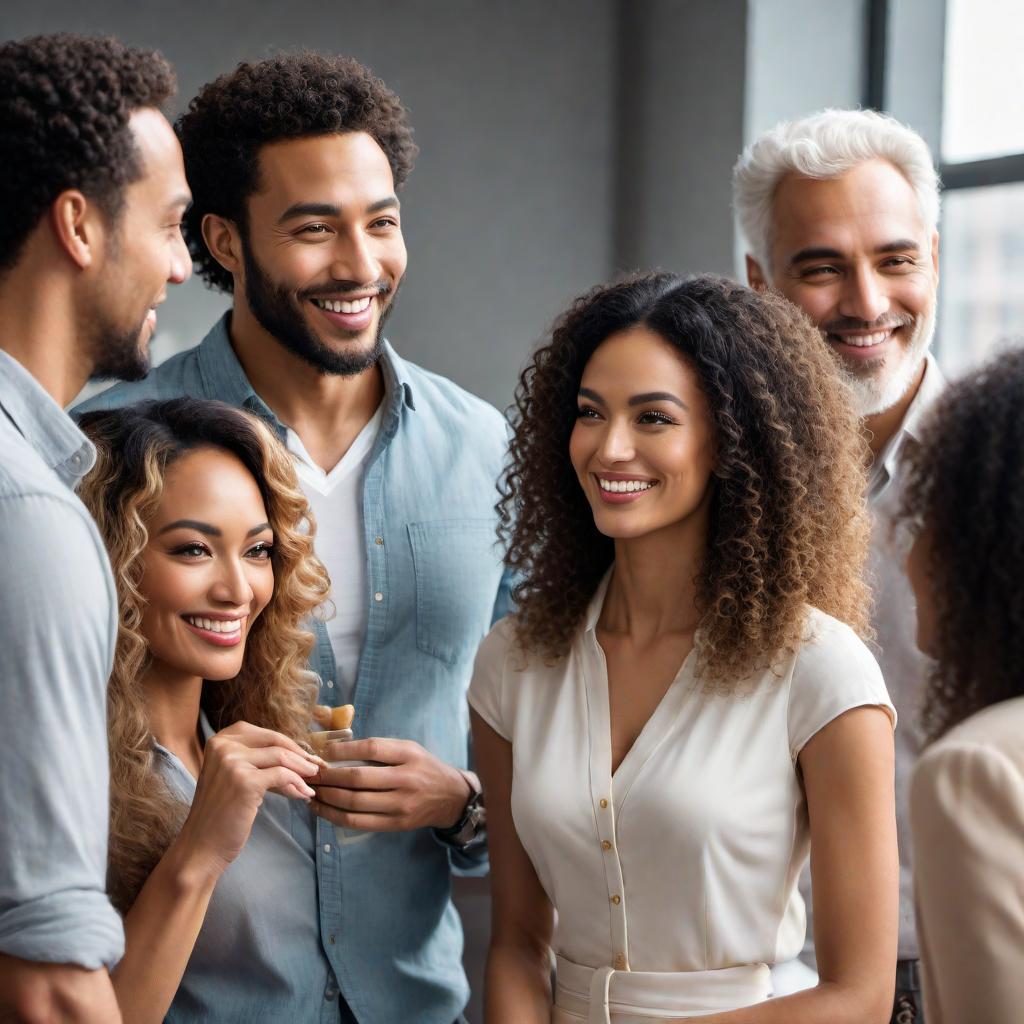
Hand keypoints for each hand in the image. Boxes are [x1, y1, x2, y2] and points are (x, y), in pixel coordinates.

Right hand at [173, 721, 324, 879]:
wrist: (201, 846)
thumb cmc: (221, 813)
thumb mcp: (236, 777)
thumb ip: (260, 762)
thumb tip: (299, 758)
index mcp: (219, 740)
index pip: (264, 733)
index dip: (288, 744)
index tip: (304, 755)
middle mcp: (223, 746)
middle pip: (275, 741)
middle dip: (299, 754)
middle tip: (316, 766)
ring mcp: (232, 762)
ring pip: (281, 757)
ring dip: (302, 770)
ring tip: (313, 782)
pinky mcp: (245, 781)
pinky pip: (282, 776)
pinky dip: (297, 784)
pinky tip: (303, 795)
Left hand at [309, 737, 470, 831]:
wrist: (450, 798)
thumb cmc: (424, 767)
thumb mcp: (409, 749)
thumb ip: (381, 749)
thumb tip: (337, 751)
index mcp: (409, 756)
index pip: (372, 749)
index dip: (344, 749)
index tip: (323, 751)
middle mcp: (406, 781)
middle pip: (358, 779)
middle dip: (328, 777)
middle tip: (309, 773)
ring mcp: (400, 806)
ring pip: (354, 804)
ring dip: (326, 797)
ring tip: (310, 790)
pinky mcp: (395, 824)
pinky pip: (358, 822)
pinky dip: (334, 816)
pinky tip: (321, 808)